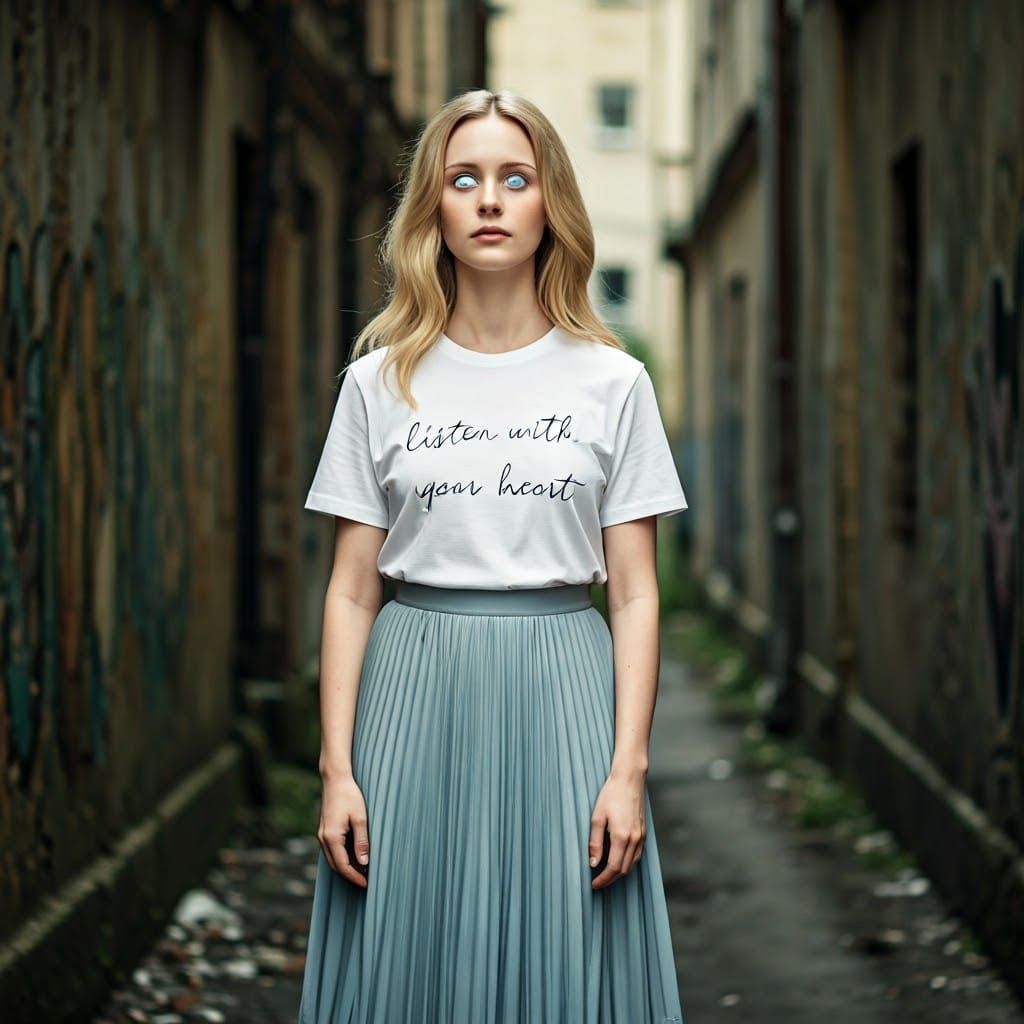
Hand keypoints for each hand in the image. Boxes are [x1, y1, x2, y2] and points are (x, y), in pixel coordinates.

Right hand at [317, 773, 369, 887]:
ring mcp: (322, 834)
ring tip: (361, 872)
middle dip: (349, 876)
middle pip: (335, 865)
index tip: (366, 884)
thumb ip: (362, 841)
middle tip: (364, 882)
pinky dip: (341, 857)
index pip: (342, 866)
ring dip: (345, 867)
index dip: (354, 877)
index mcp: (331, 837)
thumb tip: (364, 862)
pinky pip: (331, 850)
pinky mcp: (324, 830)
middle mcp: (323, 838)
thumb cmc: (349, 795)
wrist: (335, 779)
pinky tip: (353, 857)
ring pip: (332, 859)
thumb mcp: (360, 818)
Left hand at [588, 769, 645, 889]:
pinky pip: (637, 855)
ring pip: (632, 864)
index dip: (603, 879)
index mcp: (622, 836)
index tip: (594, 884)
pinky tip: (618, 861)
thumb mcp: (597, 817)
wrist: (629, 780)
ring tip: (605, 874)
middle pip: (624, 869)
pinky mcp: (643, 833)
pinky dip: (627, 863)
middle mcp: (635, 839)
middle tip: (597, 882)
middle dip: (610, 879)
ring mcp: (641, 837)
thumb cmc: (611, 795)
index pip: (613, 868)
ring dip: (619, 873)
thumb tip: (593, 863)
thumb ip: (595, 842)